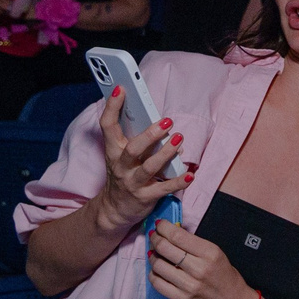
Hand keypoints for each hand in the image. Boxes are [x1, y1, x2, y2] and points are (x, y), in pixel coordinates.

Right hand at [88, 86, 190, 234]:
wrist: (115, 210)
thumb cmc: (124, 175)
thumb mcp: (124, 156)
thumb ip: (139, 139)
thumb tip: (162, 123)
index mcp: (113, 151)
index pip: (108, 126)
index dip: (112, 107)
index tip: (121, 89)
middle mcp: (121, 166)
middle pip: (132, 148)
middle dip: (150, 134)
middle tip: (167, 122)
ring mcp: (132, 182)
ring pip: (149, 167)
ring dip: (166, 153)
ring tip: (179, 140)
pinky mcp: (145, 197)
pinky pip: (163, 189)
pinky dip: (178, 182)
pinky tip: (190, 175)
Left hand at [146, 217, 259, 298]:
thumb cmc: (225, 276)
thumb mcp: (217, 254)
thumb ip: (195, 244)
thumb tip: (171, 232)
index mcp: (210, 253)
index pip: (178, 236)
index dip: (164, 228)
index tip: (159, 224)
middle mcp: (199, 269)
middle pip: (165, 248)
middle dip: (155, 239)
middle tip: (154, 236)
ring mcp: (189, 286)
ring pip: (158, 265)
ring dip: (153, 256)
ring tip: (155, 254)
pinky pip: (157, 283)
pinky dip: (153, 274)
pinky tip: (157, 270)